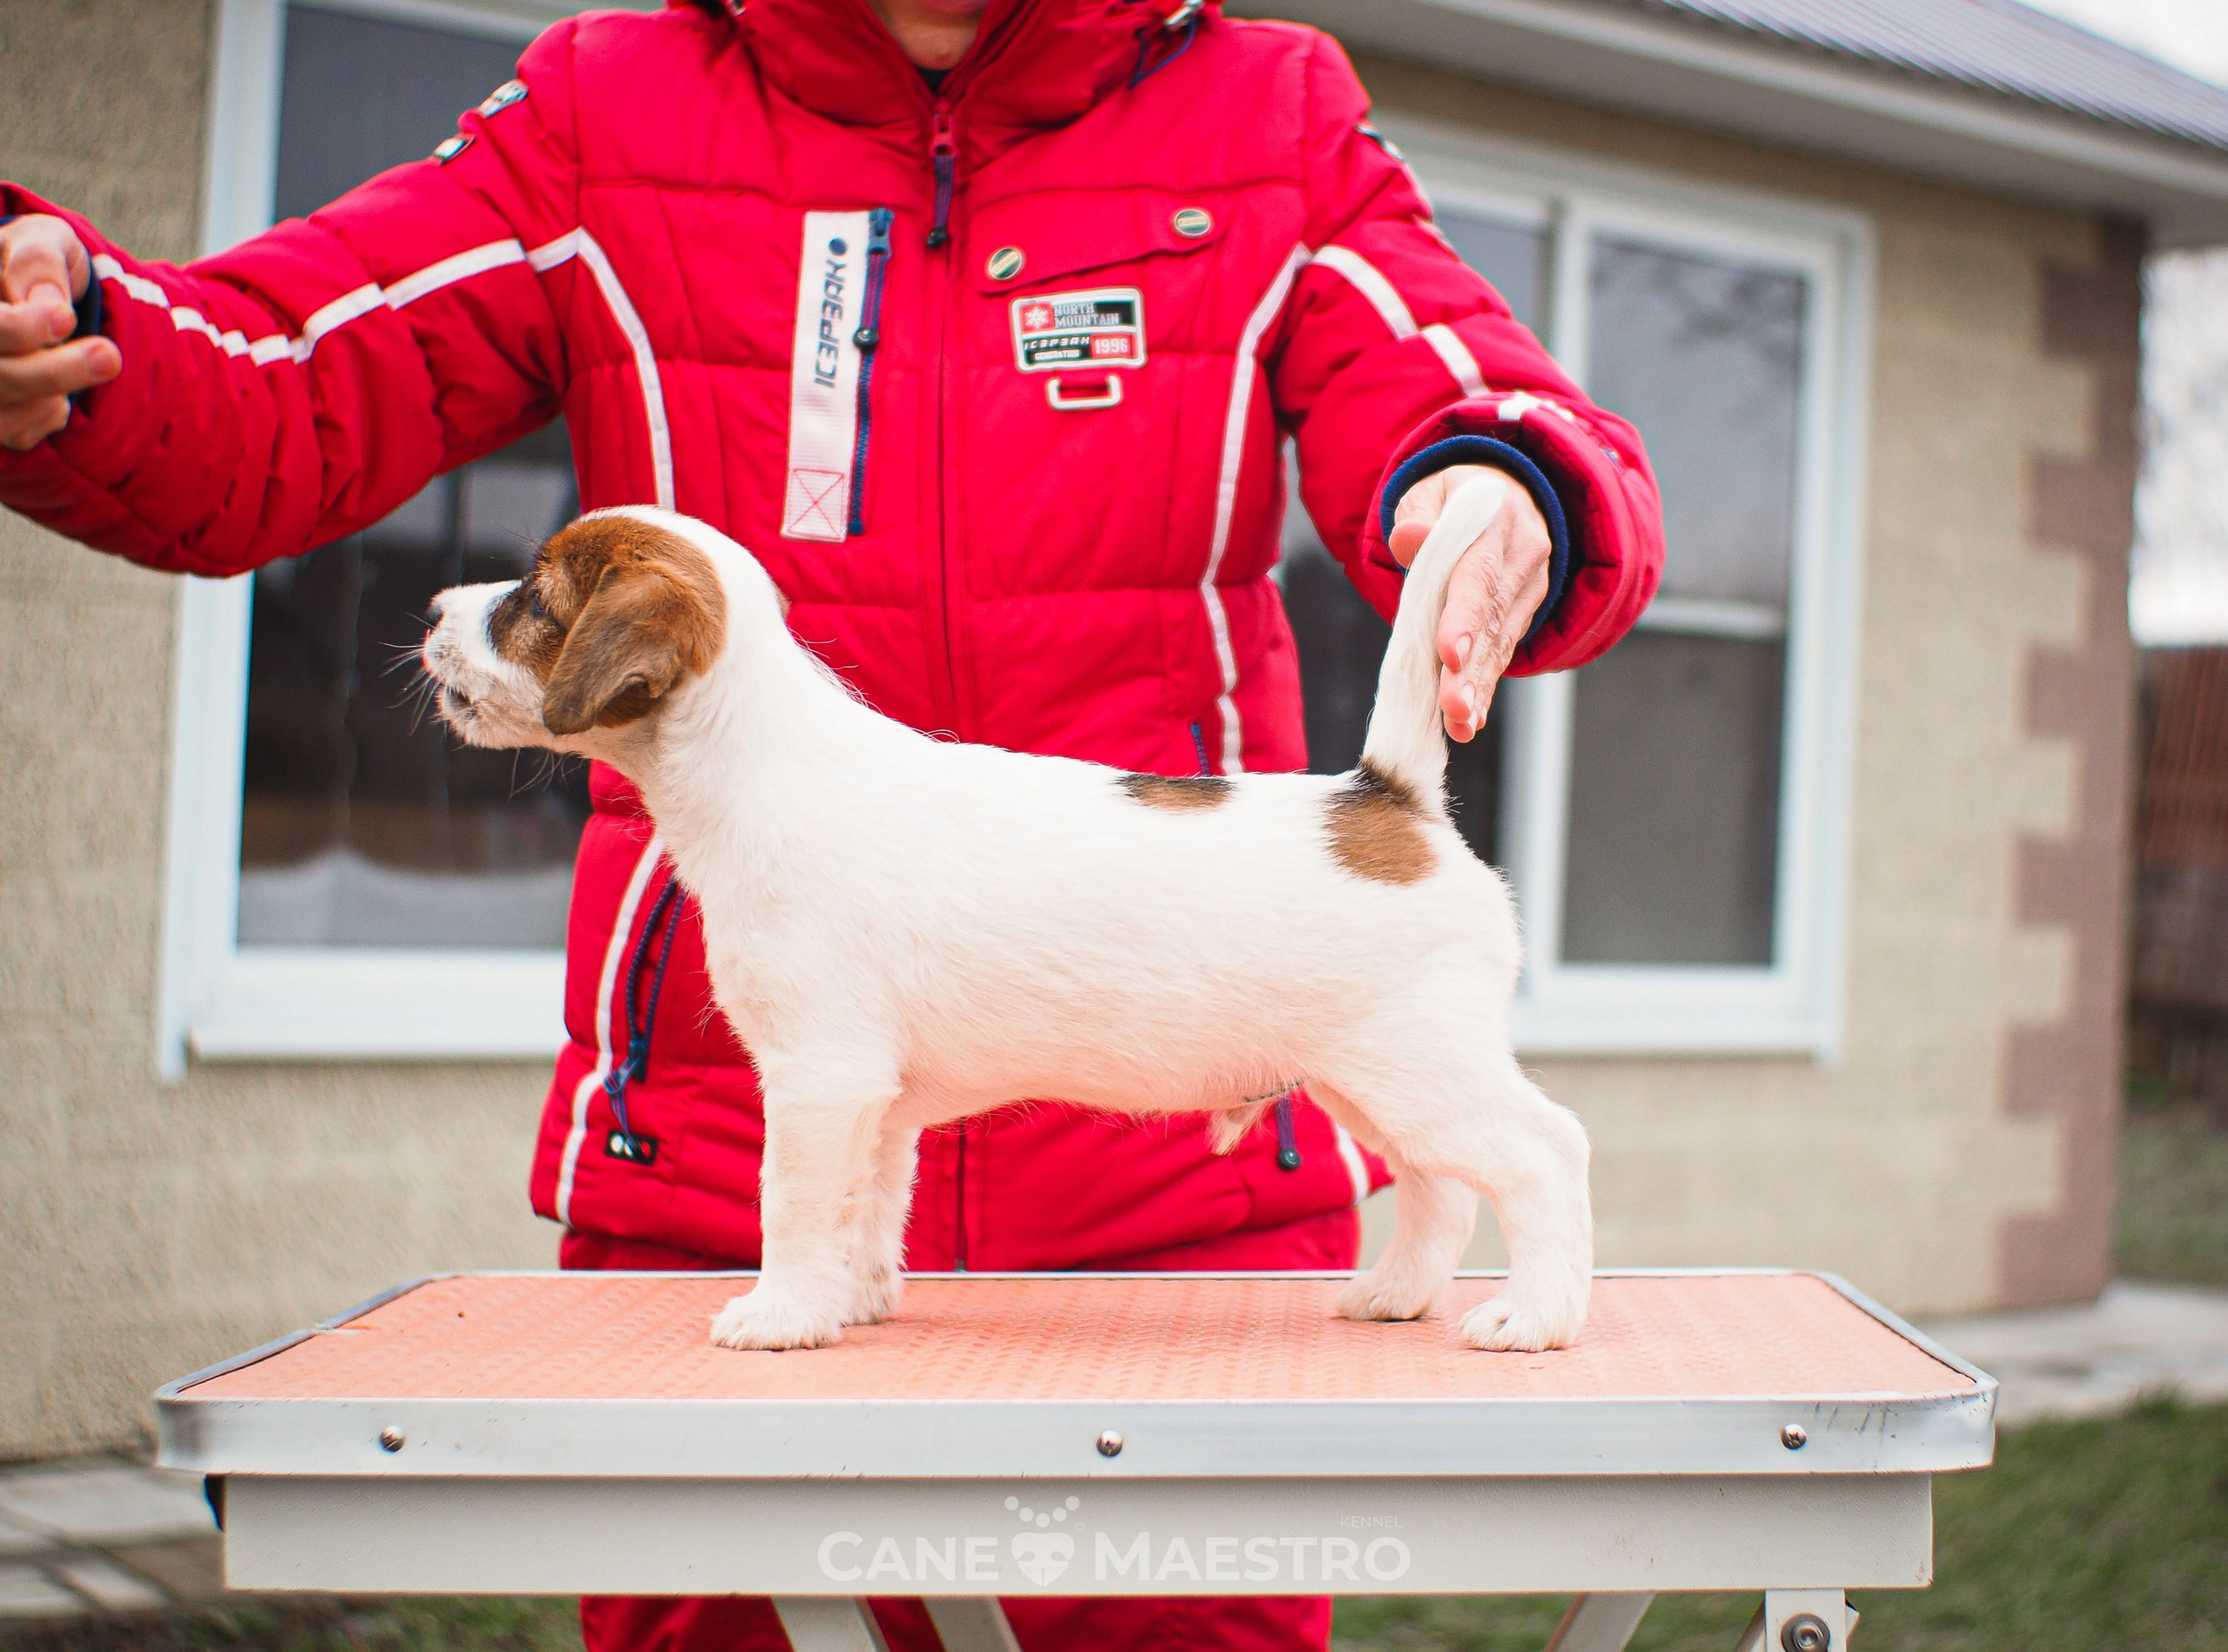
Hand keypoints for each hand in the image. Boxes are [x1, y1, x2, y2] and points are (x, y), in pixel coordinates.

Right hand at [0, 215, 117, 450]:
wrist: (45, 298)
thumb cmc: (39, 264)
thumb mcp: (44, 241)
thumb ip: (39, 260)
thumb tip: (47, 302)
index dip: (20, 329)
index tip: (64, 317)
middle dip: (52, 371)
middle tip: (109, 356)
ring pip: (2, 417)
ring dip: (54, 393)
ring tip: (96, 359)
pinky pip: (17, 433)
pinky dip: (50, 413)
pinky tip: (61, 388)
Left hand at [1388, 463, 1550, 741]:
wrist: (1505, 497)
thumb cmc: (1454, 498)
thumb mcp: (1431, 489)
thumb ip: (1417, 514)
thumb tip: (1408, 539)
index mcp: (1497, 522)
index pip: (1479, 575)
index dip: (1464, 617)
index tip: (1449, 654)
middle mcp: (1522, 559)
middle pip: (1493, 621)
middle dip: (1472, 670)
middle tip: (1454, 709)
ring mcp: (1528, 590)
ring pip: (1500, 645)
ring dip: (1479, 688)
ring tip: (1460, 725)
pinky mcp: (1521, 615)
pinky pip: (1502, 655)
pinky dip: (1485, 688)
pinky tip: (1471, 720)